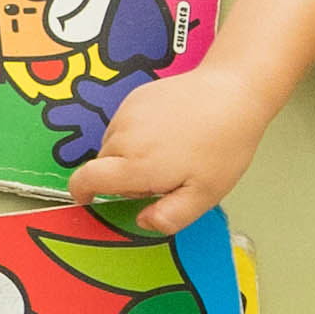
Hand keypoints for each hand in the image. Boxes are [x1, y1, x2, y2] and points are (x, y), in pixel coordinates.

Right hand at [66, 62, 274, 234]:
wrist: (233, 91)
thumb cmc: (222, 148)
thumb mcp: (205, 195)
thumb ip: (170, 217)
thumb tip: (142, 221)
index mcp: (136, 165)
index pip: (86, 179)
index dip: (81, 192)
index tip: (90, 198)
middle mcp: (123, 137)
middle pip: (105, 164)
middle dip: (123, 176)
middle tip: (163, 175)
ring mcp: (127, 113)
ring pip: (114, 143)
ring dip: (130, 153)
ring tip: (169, 150)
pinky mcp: (135, 96)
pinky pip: (124, 123)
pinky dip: (137, 132)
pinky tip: (169, 129)